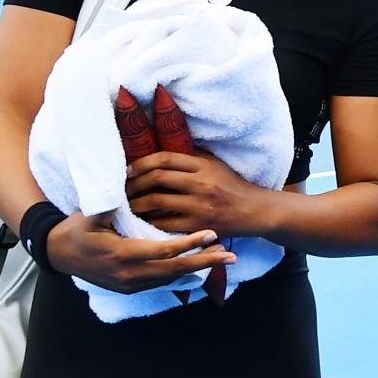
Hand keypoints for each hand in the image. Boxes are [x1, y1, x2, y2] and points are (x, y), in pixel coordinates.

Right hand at [46, 213, 234, 294]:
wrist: (56, 255)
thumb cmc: (74, 229)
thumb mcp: (90, 214)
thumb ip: (112, 203)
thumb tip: (128, 182)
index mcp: (122, 255)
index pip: (164, 251)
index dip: (189, 244)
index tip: (211, 235)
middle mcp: (129, 275)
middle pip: (175, 270)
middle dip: (204, 262)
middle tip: (230, 255)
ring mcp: (130, 284)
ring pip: (170, 279)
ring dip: (196, 269)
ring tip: (220, 258)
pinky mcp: (129, 287)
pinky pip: (161, 282)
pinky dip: (181, 273)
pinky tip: (197, 265)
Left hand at [125, 148, 267, 236]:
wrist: (254, 211)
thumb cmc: (231, 185)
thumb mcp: (214, 164)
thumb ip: (190, 157)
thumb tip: (158, 151)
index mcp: (202, 165)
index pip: (165, 158)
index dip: (141, 163)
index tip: (128, 170)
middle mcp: (200, 183)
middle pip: (157, 178)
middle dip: (135, 184)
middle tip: (123, 189)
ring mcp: (199, 205)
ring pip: (157, 202)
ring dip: (137, 204)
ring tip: (127, 206)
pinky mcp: (199, 226)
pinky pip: (166, 224)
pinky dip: (150, 223)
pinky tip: (142, 222)